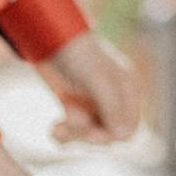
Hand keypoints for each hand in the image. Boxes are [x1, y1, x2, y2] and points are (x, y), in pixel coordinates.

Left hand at [38, 30, 142, 144]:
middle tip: (69, 123)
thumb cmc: (76, 54)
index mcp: (126, 89)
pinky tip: (54, 129)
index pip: (129, 127)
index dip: (111, 135)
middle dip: (88, 133)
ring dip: (73, 134)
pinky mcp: (74, 107)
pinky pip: (74, 132)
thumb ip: (111, 106)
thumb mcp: (97, 79)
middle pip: (108, 134)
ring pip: (89, 135)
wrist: (46, 39)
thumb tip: (124, 136)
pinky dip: (63, 135)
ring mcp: (93, 104)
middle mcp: (113, 99)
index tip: (92, 134)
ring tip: (57, 127)